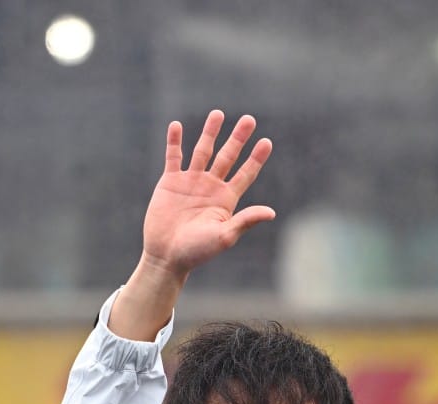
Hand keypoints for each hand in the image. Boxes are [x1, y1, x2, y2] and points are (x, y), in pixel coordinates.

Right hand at [108, 109, 274, 340]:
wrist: (167, 256)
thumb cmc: (197, 251)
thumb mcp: (225, 236)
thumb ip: (245, 220)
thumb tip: (271, 212)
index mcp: (226, 199)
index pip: (245, 174)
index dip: (256, 159)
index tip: (267, 142)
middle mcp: (210, 187)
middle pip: (228, 156)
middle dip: (238, 138)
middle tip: (249, 120)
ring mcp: (190, 182)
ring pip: (203, 151)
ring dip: (210, 133)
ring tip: (218, 113)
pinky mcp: (170, 182)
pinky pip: (173, 157)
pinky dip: (174, 141)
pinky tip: (176, 126)